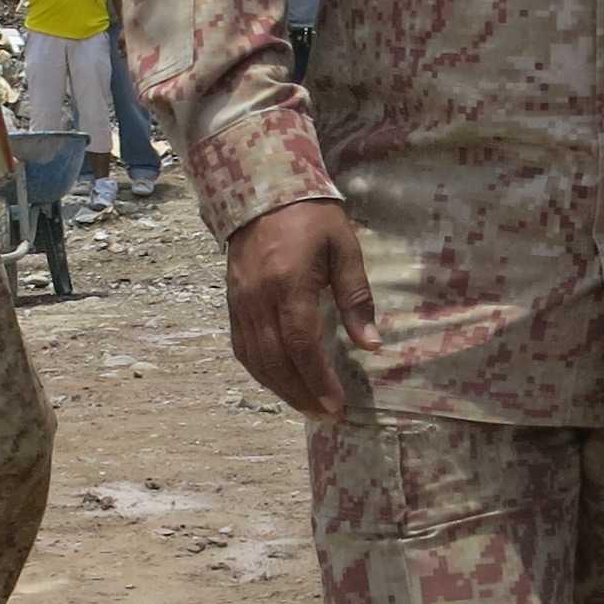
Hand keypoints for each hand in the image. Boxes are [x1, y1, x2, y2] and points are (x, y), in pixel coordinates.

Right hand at [223, 200, 375, 417]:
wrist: (262, 188)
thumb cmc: (312, 218)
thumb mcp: (344, 249)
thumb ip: (356, 298)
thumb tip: (371, 344)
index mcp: (288, 283)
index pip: (301, 344)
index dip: (318, 379)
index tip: (337, 404)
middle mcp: (259, 298)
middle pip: (276, 360)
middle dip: (301, 393)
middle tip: (325, 415)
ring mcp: (241, 302)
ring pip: (256, 359)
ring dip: (281, 389)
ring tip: (307, 406)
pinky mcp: (232, 303)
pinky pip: (242, 347)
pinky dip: (260, 372)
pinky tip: (279, 383)